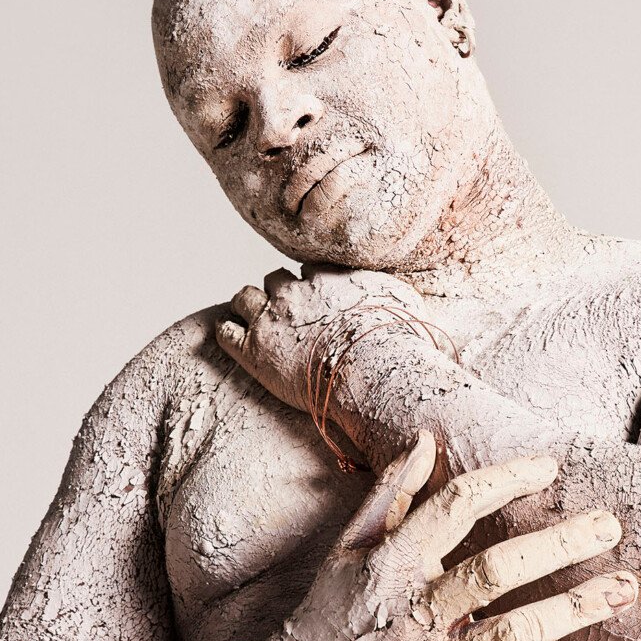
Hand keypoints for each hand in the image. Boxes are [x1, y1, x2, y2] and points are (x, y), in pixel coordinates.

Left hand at [215, 264, 439, 417]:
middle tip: (288, 316)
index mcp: (330, 277)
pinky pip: (225, 331)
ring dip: (249, 307)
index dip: (312, 285)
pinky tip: (235, 340)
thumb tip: (416, 302)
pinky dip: (228, 332)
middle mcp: (297, 290)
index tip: (320, 301)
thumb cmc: (399, 343)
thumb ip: (400, 296)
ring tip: (257, 323)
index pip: (310, 270)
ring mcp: (272, 319)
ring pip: (244, 296)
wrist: (375, 370)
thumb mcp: (410, 306)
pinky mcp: (253, 350)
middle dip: (279, 293)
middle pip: (275, 278)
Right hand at [264, 432, 635, 640]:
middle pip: (496, 569)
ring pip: (514, 631)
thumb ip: (391, 494)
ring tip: (625, 589)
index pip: (456, 506)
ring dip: (574, 610)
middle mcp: (416, 607)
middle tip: (610, 526)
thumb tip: (424, 439)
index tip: (550, 468)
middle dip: (558, 546)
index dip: (506, 480)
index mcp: (393, 561)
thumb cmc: (327, 614)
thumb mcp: (350, 548)